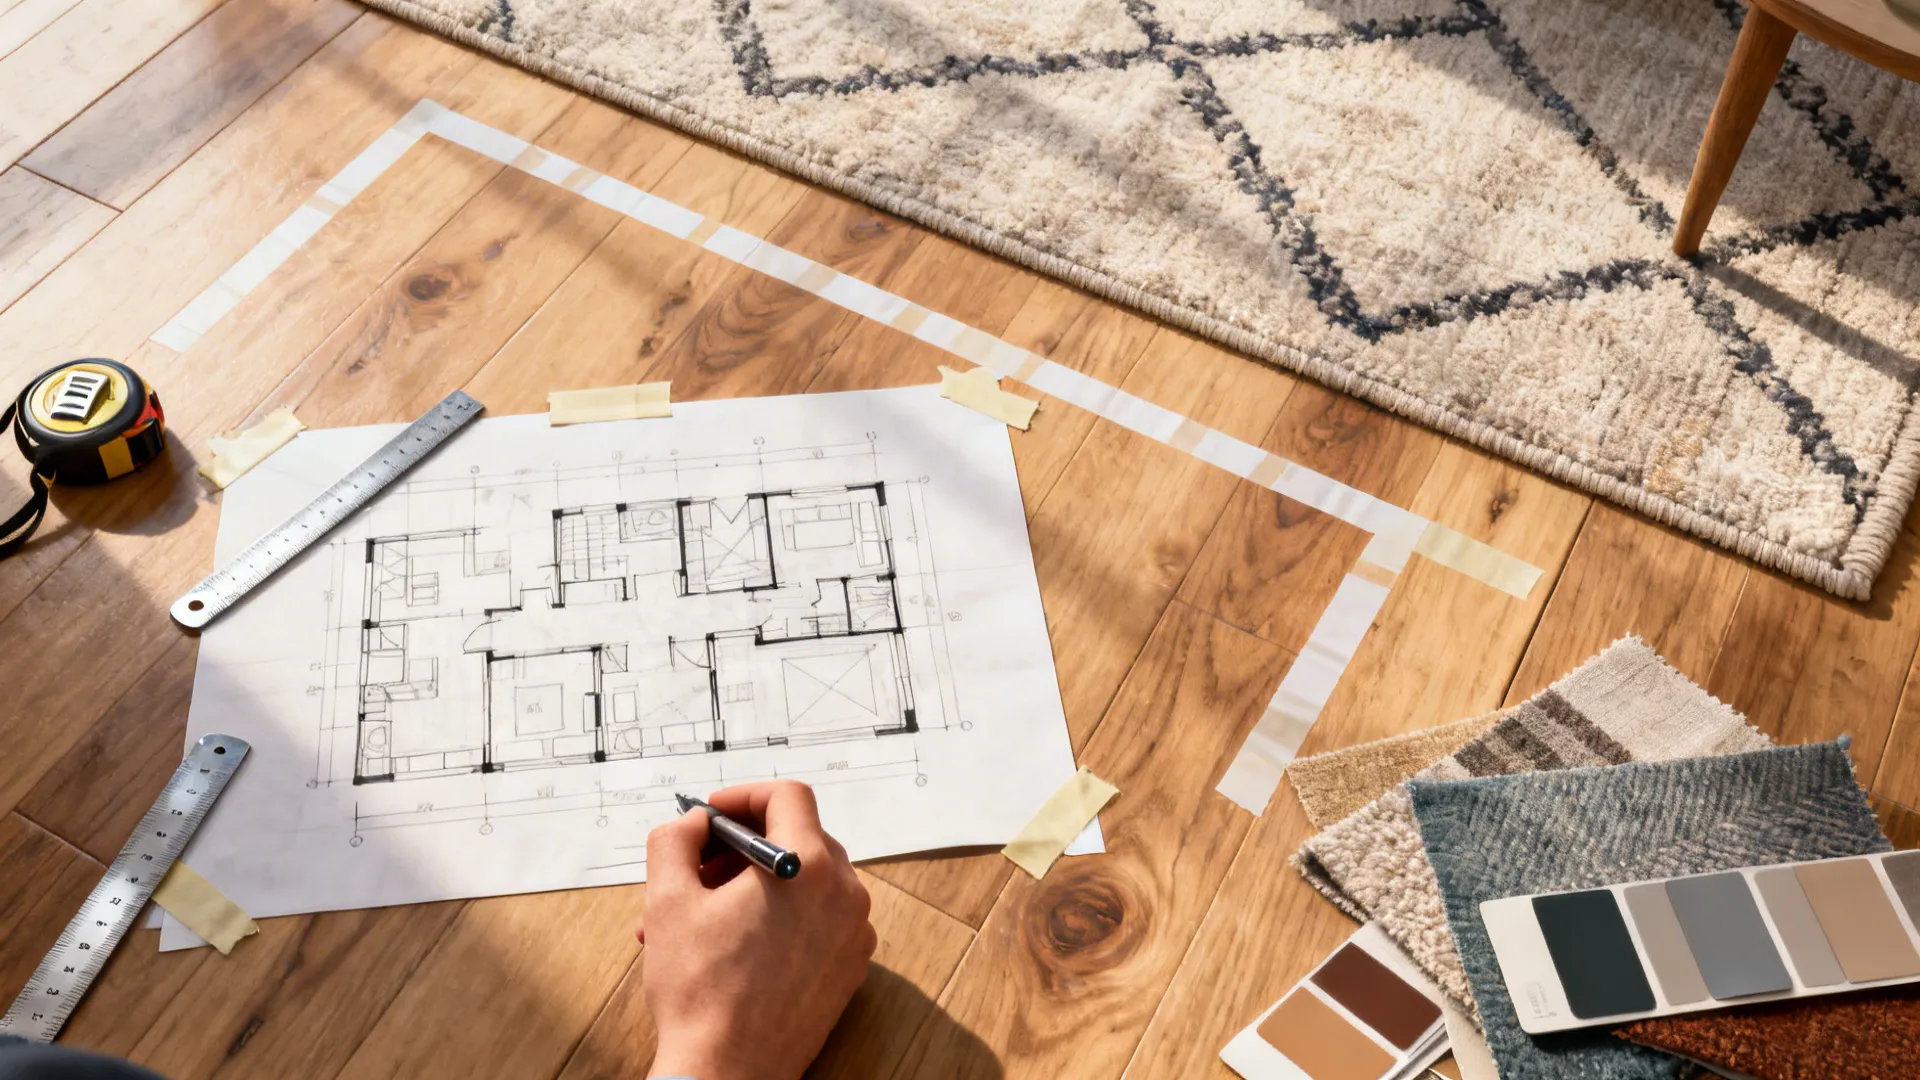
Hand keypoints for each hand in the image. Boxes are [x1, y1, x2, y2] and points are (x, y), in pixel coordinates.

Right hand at [641, 781, 875, 1079]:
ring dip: (755, 886)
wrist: (726, 1072)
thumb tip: (694, 823)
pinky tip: (735, 944)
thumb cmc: (700, 992)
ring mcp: (854, 934)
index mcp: (808, 866)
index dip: (743, 796)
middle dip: (742, 847)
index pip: (788, 796)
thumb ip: (676, 839)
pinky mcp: (849, 967)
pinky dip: (780, 917)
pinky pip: (819, 920)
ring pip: (806, 882)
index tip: (713, 814)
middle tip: (699, 869)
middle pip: (798, 838)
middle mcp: (845, 895)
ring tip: (703, 917)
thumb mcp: (667, 899)